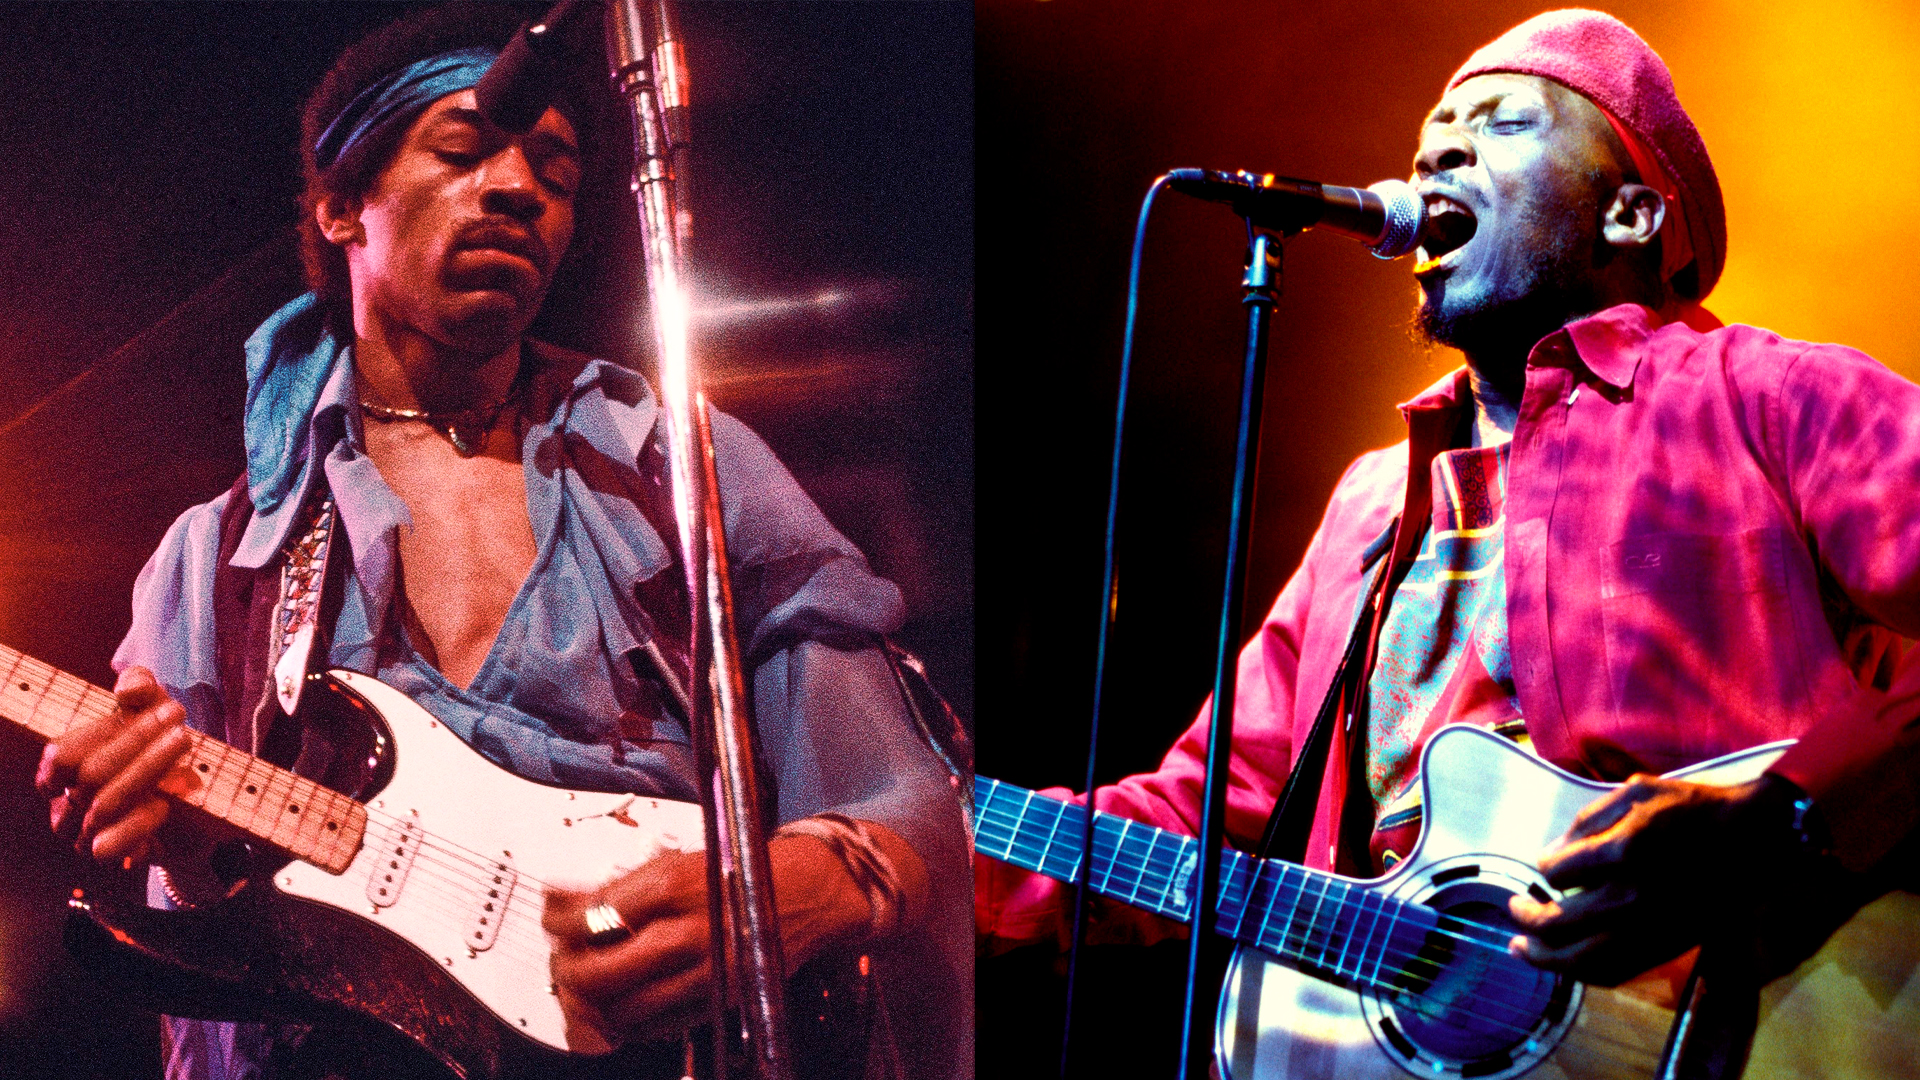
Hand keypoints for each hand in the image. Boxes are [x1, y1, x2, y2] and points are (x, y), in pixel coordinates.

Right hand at [35, 666, 194, 865]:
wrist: (197, 802)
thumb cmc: (160, 746)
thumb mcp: (154, 709)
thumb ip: (139, 687)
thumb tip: (130, 689)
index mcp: (59, 772)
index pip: (63, 754)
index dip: (111, 731)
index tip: (167, 709)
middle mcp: (66, 805)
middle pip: (90, 775)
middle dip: (138, 744)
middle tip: (183, 725)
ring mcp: (87, 834)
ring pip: (105, 806)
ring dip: (148, 771)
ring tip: (184, 745)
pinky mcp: (118, 856)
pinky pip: (110, 846)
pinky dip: (138, 823)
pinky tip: (165, 803)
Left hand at [543, 833, 872, 1048]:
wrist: (806, 893)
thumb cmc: (740, 871)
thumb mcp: (676, 863)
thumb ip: (621, 887)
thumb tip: (563, 900)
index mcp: (672, 887)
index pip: (590, 917)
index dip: (557, 922)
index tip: (552, 919)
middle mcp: (686, 933)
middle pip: (596, 973)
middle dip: (566, 970)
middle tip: (561, 959)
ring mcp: (703, 974)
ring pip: (620, 1009)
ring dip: (592, 1002)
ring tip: (587, 984)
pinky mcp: (717, 1002)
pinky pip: (655, 1027)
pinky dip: (628, 1021)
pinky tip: (622, 1003)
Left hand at [1506, 773, 1790, 985]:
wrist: (1757, 838)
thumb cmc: (1693, 807)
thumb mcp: (1636, 791)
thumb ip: (1587, 821)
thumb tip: (1551, 855)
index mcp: (1626, 850)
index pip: (1557, 872)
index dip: (1545, 867)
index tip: (1548, 864)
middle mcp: (1635, 897)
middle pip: (1560, 922)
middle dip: (1528, 917)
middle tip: (1514, 909)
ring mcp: (1651, 928)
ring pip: (1584, 959)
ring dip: (1545, 957)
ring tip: (1521, 948)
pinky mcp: (1667, 946)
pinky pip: (1616, 972)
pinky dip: (1582, 973)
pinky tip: (1563, 963)